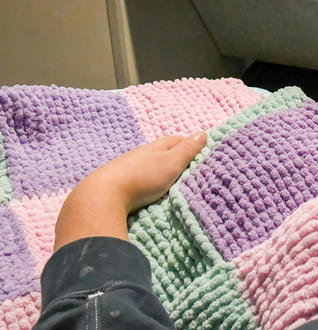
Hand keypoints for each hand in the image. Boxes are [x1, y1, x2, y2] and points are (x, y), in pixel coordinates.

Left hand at [53, 133, 206, 250]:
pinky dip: (144, 176)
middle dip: (173, 153)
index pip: (174, 140)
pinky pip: (135, 174)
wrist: (103, 195)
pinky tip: (145, 184)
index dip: (187, 142)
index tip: (198, 148)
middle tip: (186, 161)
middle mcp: (139, 153)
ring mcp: (125, 166)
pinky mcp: (116, 181)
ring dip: (157, 166)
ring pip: (146, 162)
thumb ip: (187, 150)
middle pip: (159, 150)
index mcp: (154, 147)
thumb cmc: (143, 178)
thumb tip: (202, 133)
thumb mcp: (171, 163)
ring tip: (167, 174)